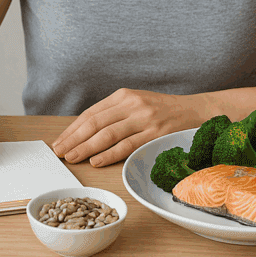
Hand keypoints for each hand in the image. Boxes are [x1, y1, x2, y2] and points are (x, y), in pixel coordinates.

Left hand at [51, 88, 208, 166]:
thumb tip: (84, 133)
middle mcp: (131, 104)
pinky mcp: (155, 133)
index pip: (90, 114)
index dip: (72, 129)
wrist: (196, 111)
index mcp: (123, 95)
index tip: (59, 141)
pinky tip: (96, 160)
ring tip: (72, 157)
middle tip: (59, 152)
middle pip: (95, 123)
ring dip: (86, 148)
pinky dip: (109, 154)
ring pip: (107, 135)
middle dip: (74, 139)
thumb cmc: (162, 111)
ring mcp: (144, 118)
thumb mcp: (136, 104)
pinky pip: (127, 146)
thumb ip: (113, 114)